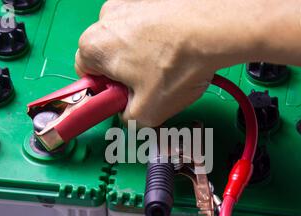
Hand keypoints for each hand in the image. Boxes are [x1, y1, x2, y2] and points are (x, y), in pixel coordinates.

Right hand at [75, 0, 259, 126]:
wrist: (215, 28)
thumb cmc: (178, 64)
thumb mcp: (147, 112)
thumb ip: (126, 119)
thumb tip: (129, 114)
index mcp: (94, 47)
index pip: (85, 75)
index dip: (104, 92)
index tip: (119, 100)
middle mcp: (106, 19)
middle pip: (108, 56)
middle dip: (125, 75)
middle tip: (148, 89)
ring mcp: (130, 4)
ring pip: (129, 41)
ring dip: (142, 58)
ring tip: (168, 70)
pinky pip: (147, 26)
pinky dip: (158, 40)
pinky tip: (176, 52)